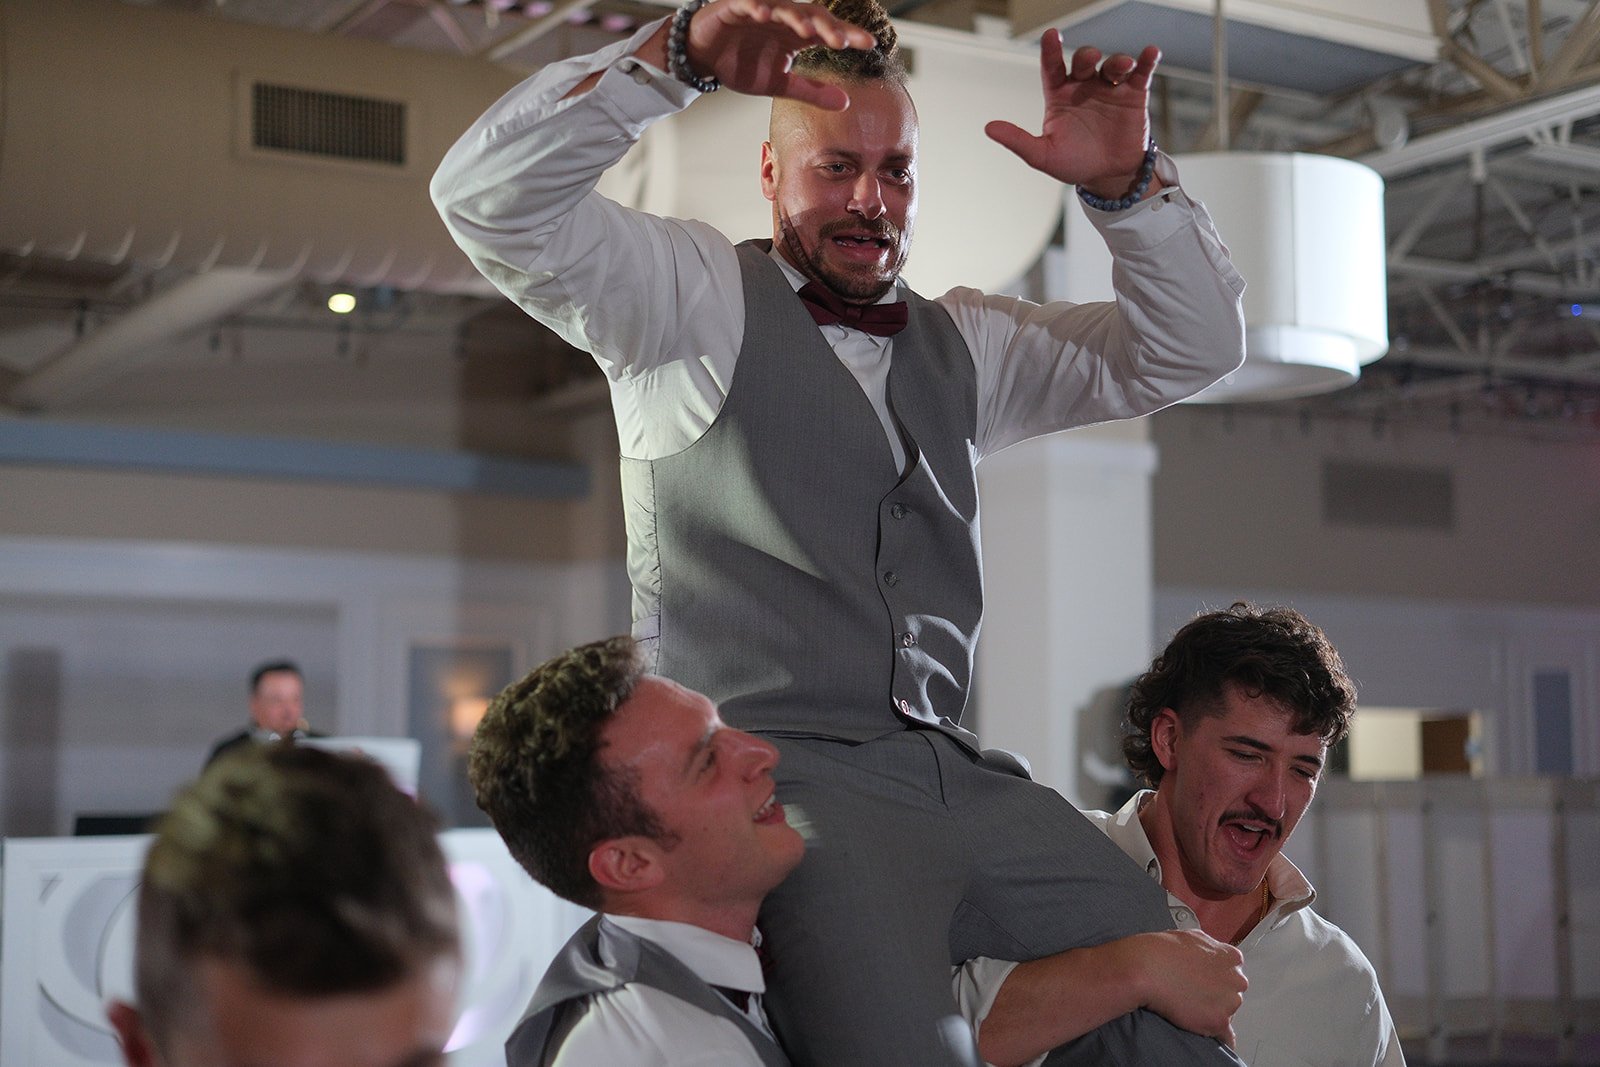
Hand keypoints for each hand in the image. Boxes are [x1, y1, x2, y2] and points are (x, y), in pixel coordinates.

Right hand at [683, 0, 876, 108]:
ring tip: (809, 29)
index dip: (849, 36)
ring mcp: (760, 10)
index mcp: (796, 35)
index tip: (870, 45)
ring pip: (783, 7)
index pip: (828, 32)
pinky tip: (764, 14)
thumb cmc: (742, 64)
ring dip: (796, 16)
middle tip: (843, 41)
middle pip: (811, 17)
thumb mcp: (779, 84)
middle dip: (828, 27)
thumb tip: (846, 103)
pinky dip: (756, 7)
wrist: (703, 57)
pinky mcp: (734, 7)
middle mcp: (783, 19)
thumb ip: (811, 91)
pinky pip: (747, 3)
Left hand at [985, 29, 1158, 196]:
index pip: (1052, 67)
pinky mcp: (1133, 95)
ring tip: (1122, 65)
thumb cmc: (1074, 163)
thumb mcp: (1043, 155)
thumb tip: (989, 128)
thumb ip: (1018, 141)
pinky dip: (1146, 61)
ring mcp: (1109, 88)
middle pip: (1083, 61)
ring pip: (1112, 63)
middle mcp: (1084, 86)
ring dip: (1117, 60)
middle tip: (1089, 60)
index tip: (1051, 35)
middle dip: (1086, 56)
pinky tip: (1150, 53)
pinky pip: (1141, 73)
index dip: (1051, 50)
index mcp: (1059, 95)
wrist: (1108, 177)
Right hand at [1128, 929, 1246, 1046]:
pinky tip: (1204, 1029)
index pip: (1232, 973)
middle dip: (1216, 995)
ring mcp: (1229, 1002)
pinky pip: (1226, 1036)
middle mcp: (1236, 980)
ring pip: (1227, 1013)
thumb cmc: (1162, 951)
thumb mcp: (1191, 936)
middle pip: (1232, 993)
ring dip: (1212, 1013)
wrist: (1146, 968)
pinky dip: (1216, 1035)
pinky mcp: (1218, 1021)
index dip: (1216, 978)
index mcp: (1232, 958)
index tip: (1203, 981)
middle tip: (1193, 994)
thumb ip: (1209, 949)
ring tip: (1189, 1008)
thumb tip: (1209, 957)